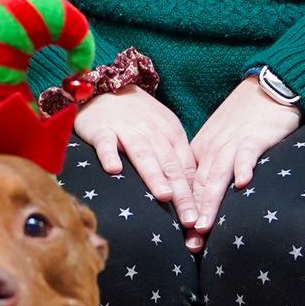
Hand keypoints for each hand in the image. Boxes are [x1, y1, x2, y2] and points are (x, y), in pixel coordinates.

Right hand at [72, 87, 200, 226]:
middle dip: (182, 194)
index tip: (202, 219)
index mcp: (172, 135)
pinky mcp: (102, 130)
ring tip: (164, 197)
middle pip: (170, 166)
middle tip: (190, 219)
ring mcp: (127, 130)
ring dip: (154, 175)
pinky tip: (114, 170)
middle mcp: (153, 133)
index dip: (195, 194)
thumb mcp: (163, 133)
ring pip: (143, 155)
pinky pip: (106, 143)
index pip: (187, 168)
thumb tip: (193, 193)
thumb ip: (175, 159)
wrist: (106, 86)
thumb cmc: (137, 116)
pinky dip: (110, 155)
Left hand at [186, 77, 302, 247]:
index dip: (187, 215)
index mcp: (202, 153)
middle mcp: (213, 149)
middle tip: (190, 244)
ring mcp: (232, 143)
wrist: (267, 87)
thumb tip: (206, 202)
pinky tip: (242, 184)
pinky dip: (244, 167)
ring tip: (204, 225)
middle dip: (194, 217)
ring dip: (210, 201)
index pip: (192, 189)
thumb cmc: (246, 120)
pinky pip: (247, 153)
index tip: (185, 241)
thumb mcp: (222, 145)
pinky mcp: (255, 136)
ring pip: (218, 175)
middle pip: (201, 188)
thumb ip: (214, 170)